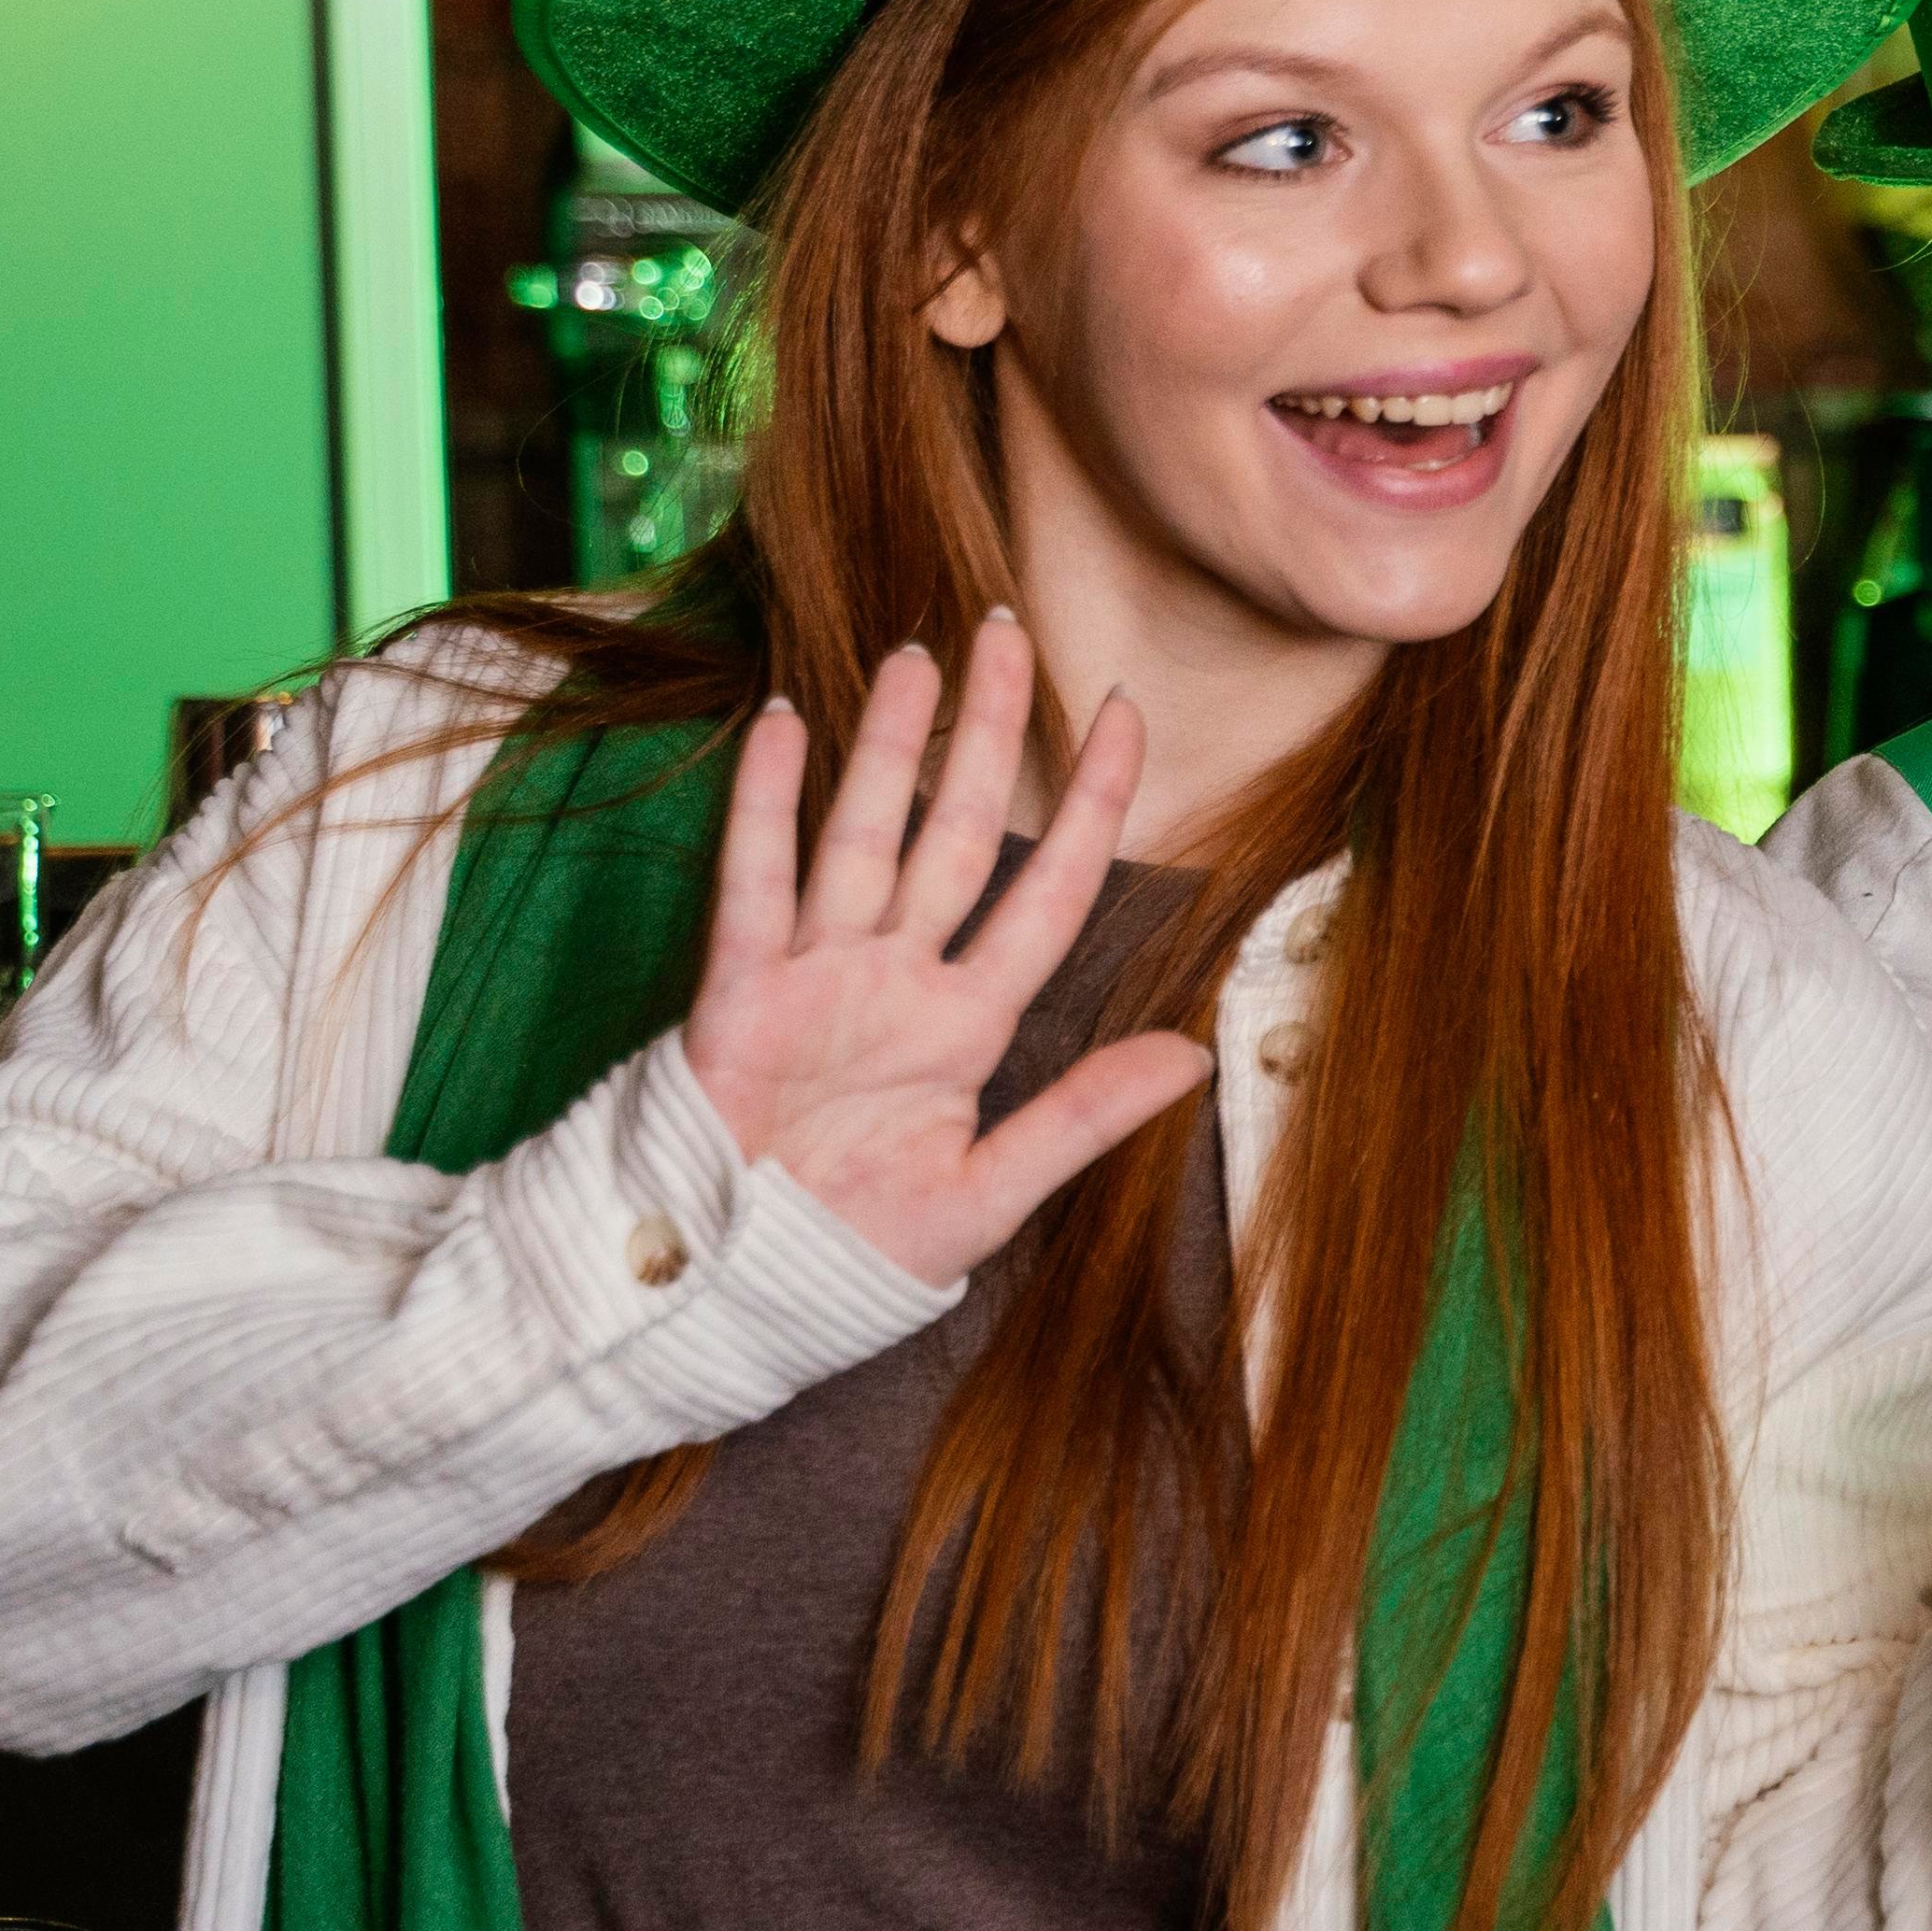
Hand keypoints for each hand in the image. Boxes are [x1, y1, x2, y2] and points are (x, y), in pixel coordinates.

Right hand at [681, 621, 1207, 1290]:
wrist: (736, 1297)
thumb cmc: (858, 1255)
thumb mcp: (989, 1196)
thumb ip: (1083, 1118)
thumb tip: (1195, 1057)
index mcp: (967, 1026)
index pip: (1048, 892)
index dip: (1092, 806)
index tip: (1126, 718)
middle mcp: (898, 981)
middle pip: (955, 833)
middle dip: (986, 736)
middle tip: (1008, 633)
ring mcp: (816, 978)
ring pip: (862, 836)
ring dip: (885, 746)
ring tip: (914, 655)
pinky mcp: (738, 995)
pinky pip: (758, 884)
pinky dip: (770, 806)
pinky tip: (790, 726)